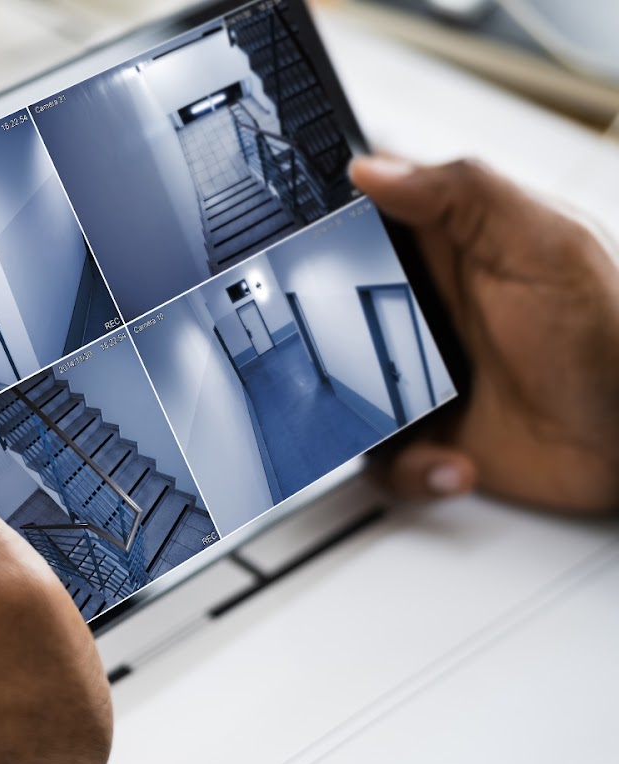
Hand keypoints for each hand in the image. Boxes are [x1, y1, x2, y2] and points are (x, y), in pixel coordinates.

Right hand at [350, 156, 618, 512]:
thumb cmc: (613, 334)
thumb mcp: (545, 244)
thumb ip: (464, 194)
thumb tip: (374, 168)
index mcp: (448, 251)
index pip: (361, 221)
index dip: (321, 228)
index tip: (300, 248)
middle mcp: (424, 312)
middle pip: (328, 314)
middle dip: (320, 343)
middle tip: (345, 357)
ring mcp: (420, 375)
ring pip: (342, 393)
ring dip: (365, 421)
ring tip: (411, 424)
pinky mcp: (428, 436)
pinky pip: (382, 460)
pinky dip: (410, 470)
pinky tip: (453, 461)